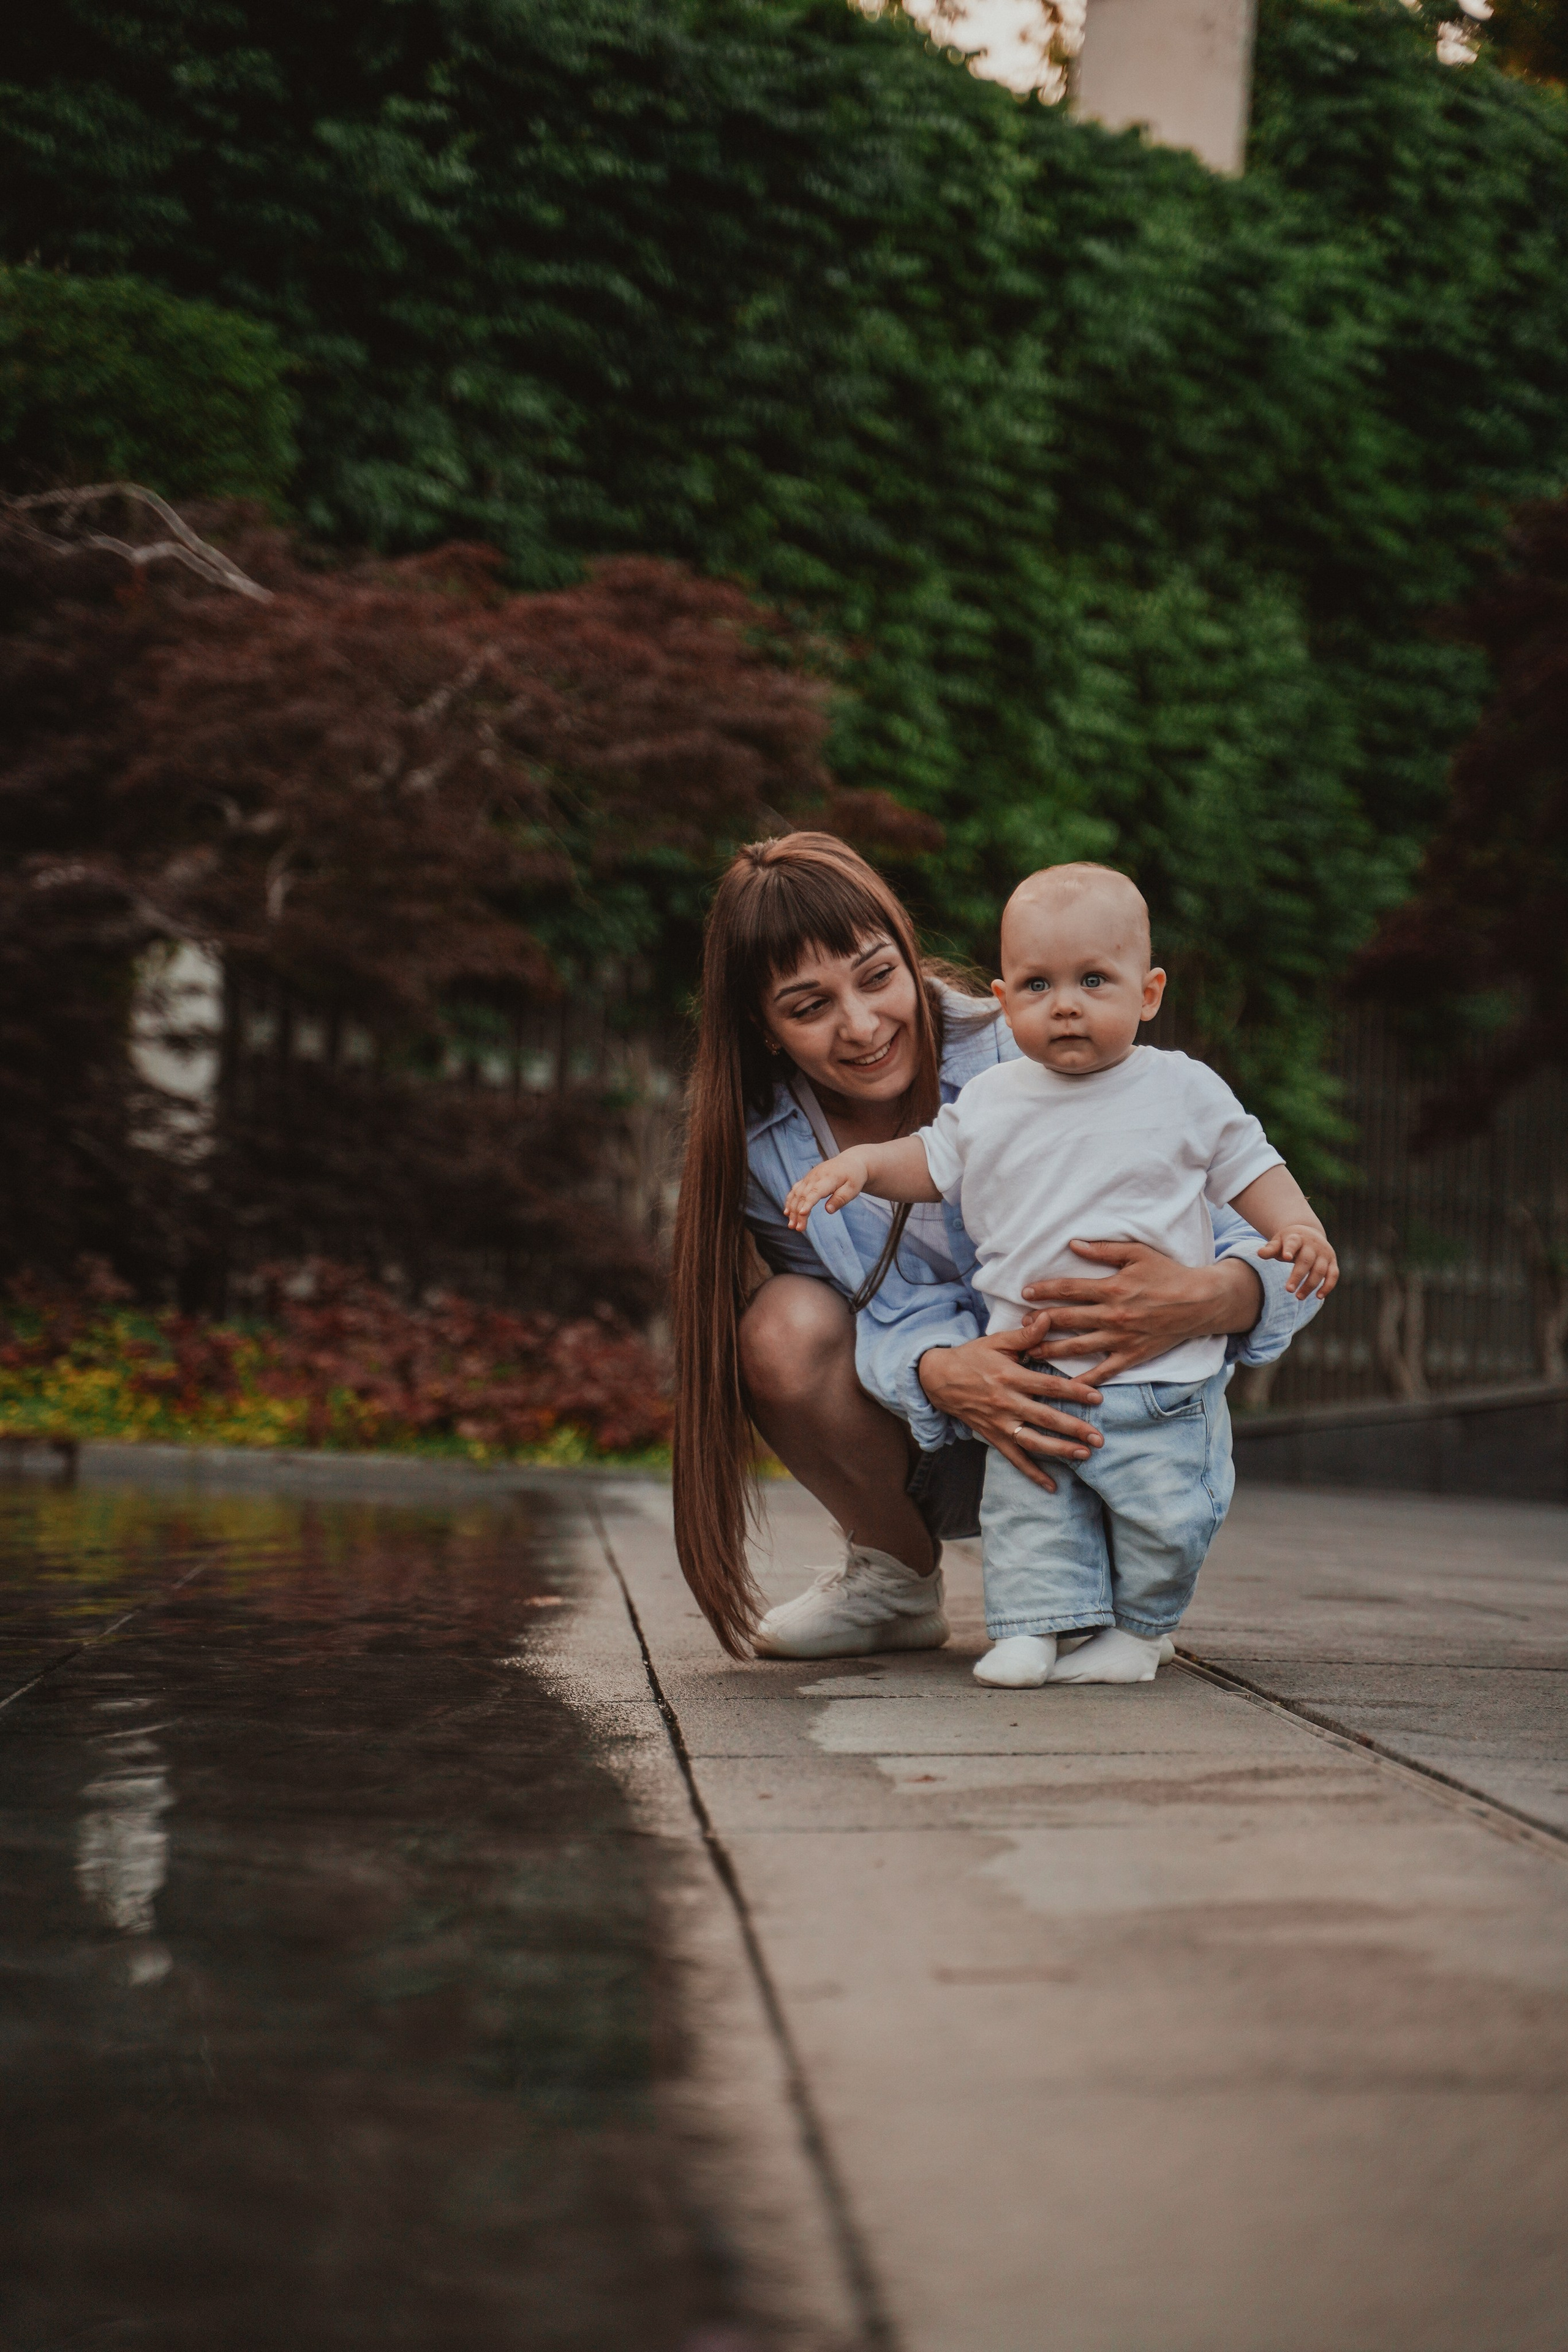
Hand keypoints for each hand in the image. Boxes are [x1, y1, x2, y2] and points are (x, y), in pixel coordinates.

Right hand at [785, 1149, 870, 1232]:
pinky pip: (795, 1189)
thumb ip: (840, 1199)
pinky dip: (790, 1201)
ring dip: (792, 1209)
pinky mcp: (807, 1179)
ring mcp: (810, 1177)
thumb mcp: (853, 1189)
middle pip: (803, 1195)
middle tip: (798, 1229)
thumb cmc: (853, 1177)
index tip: (802, 1214)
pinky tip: (787, 1213)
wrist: (850, 1162)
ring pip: (797, 1193)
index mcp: (829, 1178)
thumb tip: (828, 1210)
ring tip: (791, 1225)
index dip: (808, 1203)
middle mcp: (816, 1176)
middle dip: (798, 1213)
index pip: (815, 1191)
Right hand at [918, 1318, 1104, 1492]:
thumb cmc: (971, 1357)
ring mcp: (999, 1423)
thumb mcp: (997, 1341)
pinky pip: (1014, 1458)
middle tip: (1099, 1437)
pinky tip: (1052, 1485)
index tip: (1098, 1398)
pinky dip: (1032, 1473)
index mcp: (1010, 1377)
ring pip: (1032, 1441)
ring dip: (1059, 1450)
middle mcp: (1006, 1403)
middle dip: (1073, 1428)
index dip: (1074, 1392)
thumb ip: (1025, 1334)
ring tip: (1084, 1455)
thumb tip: (1047, 1317)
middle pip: (1045, 1417)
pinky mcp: (993, 1436)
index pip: (1048, 1386)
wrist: (937, 1379)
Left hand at [1019, 1241, 1262, 1381]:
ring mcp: (1121, 1339)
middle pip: (1067, 1320)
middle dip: (1040, 1323)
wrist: (1200, 1302)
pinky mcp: (1131, 1356)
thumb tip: (1073, 1244)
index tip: (1024, 1292)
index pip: (1069, 1289)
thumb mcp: (1137, 1253)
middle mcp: (1112, 1315)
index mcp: (1112, 1288)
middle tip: (1019, 1326)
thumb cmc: (1168, 1273)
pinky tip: (1066, 1387)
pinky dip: (1084, 1380)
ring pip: (1078, 1347)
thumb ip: (1103, 1250)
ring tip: (1030, 1352)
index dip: (1044, 1290)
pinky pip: (1103, 1371)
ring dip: (1051, 1350)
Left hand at [1259, 1223, 1338, 1299]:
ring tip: (1298, 1297)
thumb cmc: (1289, 1242)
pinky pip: (1333, 1274)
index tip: (1285, 1257)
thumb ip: (1270, 1249)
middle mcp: (1313, 1245)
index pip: (1293, 1243)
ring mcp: (1324, 1253)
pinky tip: (1318, 1297)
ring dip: (1310, 1285)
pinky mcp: (1332, 1261)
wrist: (1308, 1233)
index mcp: (1297, 1237)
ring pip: (1320, 1270)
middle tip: (1288, 1290)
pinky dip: (1328, 1286)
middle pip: (1306, 1260)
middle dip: (1298, 1276)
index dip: (1289, 1249)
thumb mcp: (1278, 1242)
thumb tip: (1259, 1254)